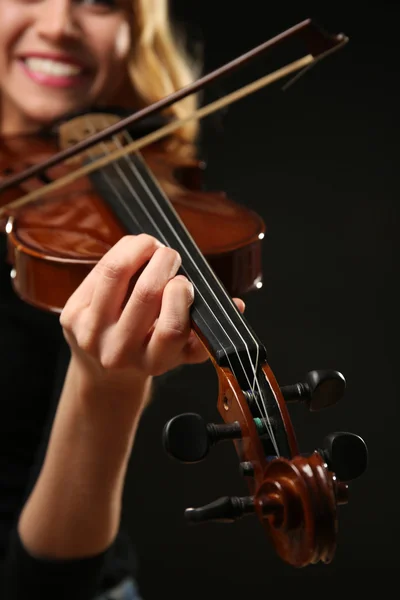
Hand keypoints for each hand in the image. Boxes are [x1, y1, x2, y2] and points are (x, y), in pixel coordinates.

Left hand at [60, 234, 243, 382]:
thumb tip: (238, 305)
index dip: (182, 295)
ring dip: (139, 248)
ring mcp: (91, 334)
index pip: (171, 328)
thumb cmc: (149, 352)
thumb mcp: (181, 352)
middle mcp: (119, 352)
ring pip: (117, 274)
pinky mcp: (71, 316)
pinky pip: (99, 271)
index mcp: (153, 362)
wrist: (103, 372)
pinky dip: (120, 254)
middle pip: (145, 294)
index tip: (185, 282)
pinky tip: (132, 252)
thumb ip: (208, 331)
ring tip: (152, 244)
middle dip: (164, 261)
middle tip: (171, 255)